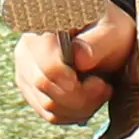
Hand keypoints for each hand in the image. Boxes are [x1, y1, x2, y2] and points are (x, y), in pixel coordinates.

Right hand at [14, 0, 134, 123]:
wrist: (105, 39)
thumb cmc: (109, 31)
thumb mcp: (113, 32)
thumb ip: (97, 43)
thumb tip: (80, 58)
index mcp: (46, 25)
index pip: (49, 66)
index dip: (74, 84)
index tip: (100, 84)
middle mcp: (28, 47)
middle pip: (46, 87)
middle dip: (81, 97)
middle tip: (104, 87)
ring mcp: (26, 69)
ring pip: (47, 105)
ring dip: (80, 107)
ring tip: (98, 90)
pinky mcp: (30, 89)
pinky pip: (49, 113)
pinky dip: (73, 113)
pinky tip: (87, 99)